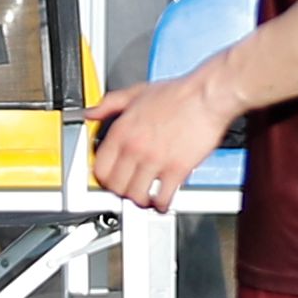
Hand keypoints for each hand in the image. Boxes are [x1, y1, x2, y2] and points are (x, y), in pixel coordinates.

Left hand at [90, 68, 233, 210]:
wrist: (206, 96)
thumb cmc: (177, 94)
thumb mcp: (135, 92)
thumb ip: (109, 104)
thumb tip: (91, 113)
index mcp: (122, 131)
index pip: (99, 168)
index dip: (103, 179)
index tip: (109, 180)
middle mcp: (135, 148)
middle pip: (115, 187)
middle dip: (121, 192)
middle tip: (128, 190)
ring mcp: (155, 160)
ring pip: (136, 196)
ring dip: (140, 200)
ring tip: (145, 197)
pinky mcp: (176, 169)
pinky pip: (162, 197)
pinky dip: (161, 204)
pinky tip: (163, 201)